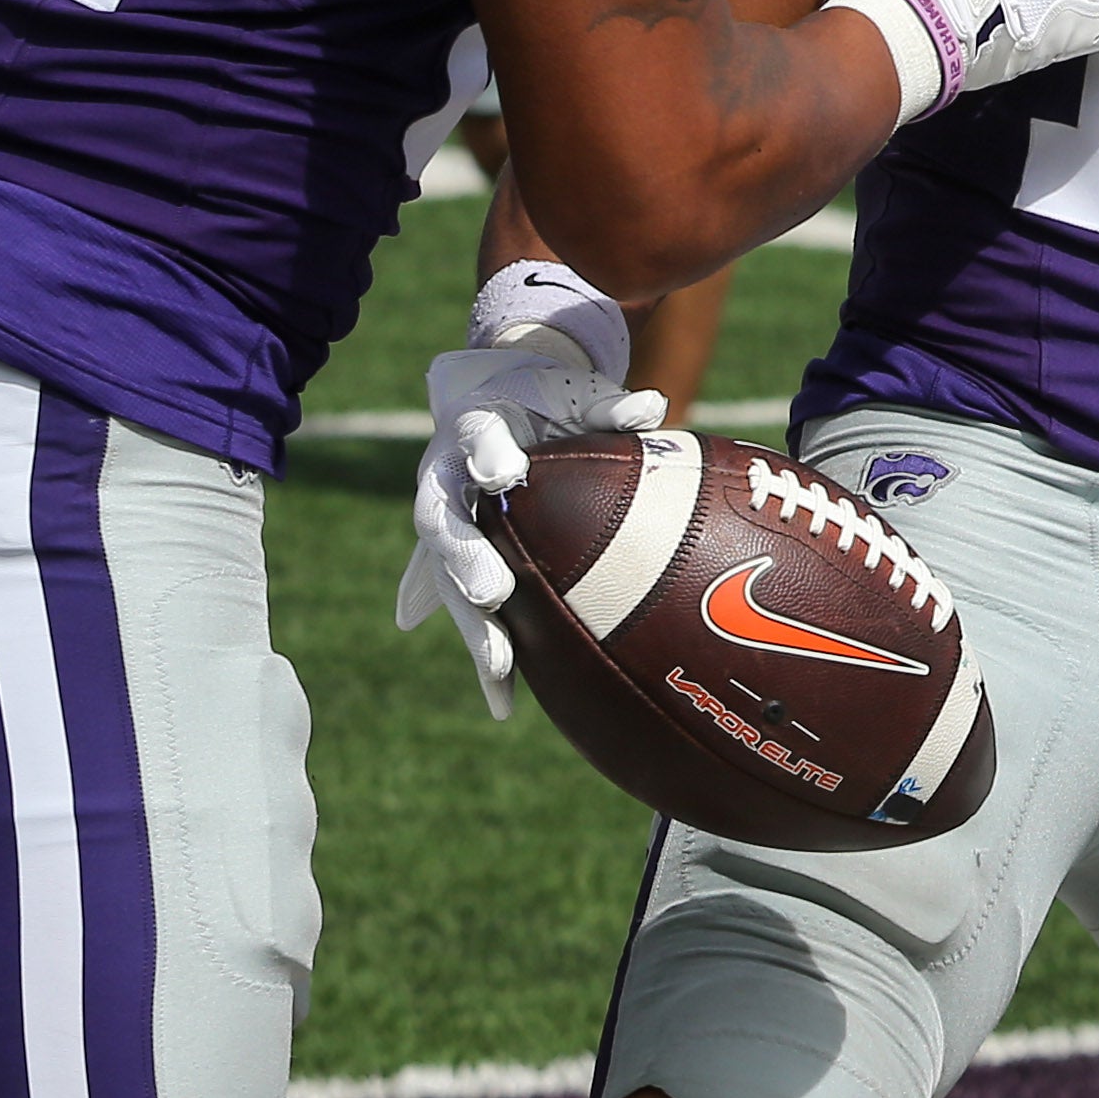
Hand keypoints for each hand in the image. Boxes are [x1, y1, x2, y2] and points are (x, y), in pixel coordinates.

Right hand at [391, 258, 665, 715]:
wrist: (496, 399)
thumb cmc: (544, 399)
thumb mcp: (574, 393)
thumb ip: (608, 405)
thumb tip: (653, 407)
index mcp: (470, 430)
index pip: (475, 438)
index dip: (486, 454)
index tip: (504, 475)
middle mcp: (446, 482)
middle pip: (445, 525)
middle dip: (466, 559)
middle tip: (493, 590)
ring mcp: (450, 529)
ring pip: (448, 583)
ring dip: (473, 624)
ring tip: (499, 664)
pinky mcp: (463, 567)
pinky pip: (471, 615)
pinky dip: (489, 659)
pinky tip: (504, 704)